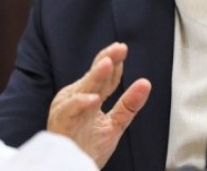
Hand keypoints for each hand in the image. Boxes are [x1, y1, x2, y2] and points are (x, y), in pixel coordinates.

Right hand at [47, 42, 151, 167]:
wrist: (71, 170)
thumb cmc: (88, 147)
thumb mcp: (115, 124)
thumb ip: (128, 104)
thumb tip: (146, 83)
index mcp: (87, 97)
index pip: (103, 77)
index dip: (113, 62)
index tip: (123, 48)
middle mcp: (76, 99)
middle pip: (93, 77)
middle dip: (106, 61)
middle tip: (118, 48)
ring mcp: (67, 110)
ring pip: (82, 89)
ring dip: (94, 76)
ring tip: (107, 63)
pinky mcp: (61, 123)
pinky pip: (69, 111)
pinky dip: (80, 103)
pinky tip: (94, 99)